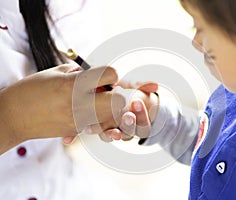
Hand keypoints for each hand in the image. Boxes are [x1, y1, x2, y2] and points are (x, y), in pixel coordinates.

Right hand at [0, 64, 121, 151]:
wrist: (13, 117)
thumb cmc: (31, 90)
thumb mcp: (55, 72)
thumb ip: (80, 72)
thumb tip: (98, 73)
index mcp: (73, 84)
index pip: (111, 74)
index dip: (111, 73)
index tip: (105, 75)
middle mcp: (80, 103)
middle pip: (119, 100)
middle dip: (117, 94)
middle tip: (105, 90)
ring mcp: (80, 120)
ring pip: (112, 115)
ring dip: (109, 107)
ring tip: (96, 101)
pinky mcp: (78, 131)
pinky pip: (98, 124)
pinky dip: (98, 117)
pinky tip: (85, 110)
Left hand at [96, 81, 158, 141]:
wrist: (112, 93)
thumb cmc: (127, 91)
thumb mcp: (135, 86)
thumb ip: (144, 85)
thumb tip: (155, 85)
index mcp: (140, 121)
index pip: (145, 125)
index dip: (142, 115)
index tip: (137, 101)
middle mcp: (127, 129)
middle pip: (129, 133)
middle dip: (129, 124)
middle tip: (127, 115)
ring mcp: (113, 130)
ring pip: (113, 136)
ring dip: (112, 134)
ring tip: (110, 129)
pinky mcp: (99, 129)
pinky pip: (97, 133)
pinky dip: (92, 132)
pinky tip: (89, 129)